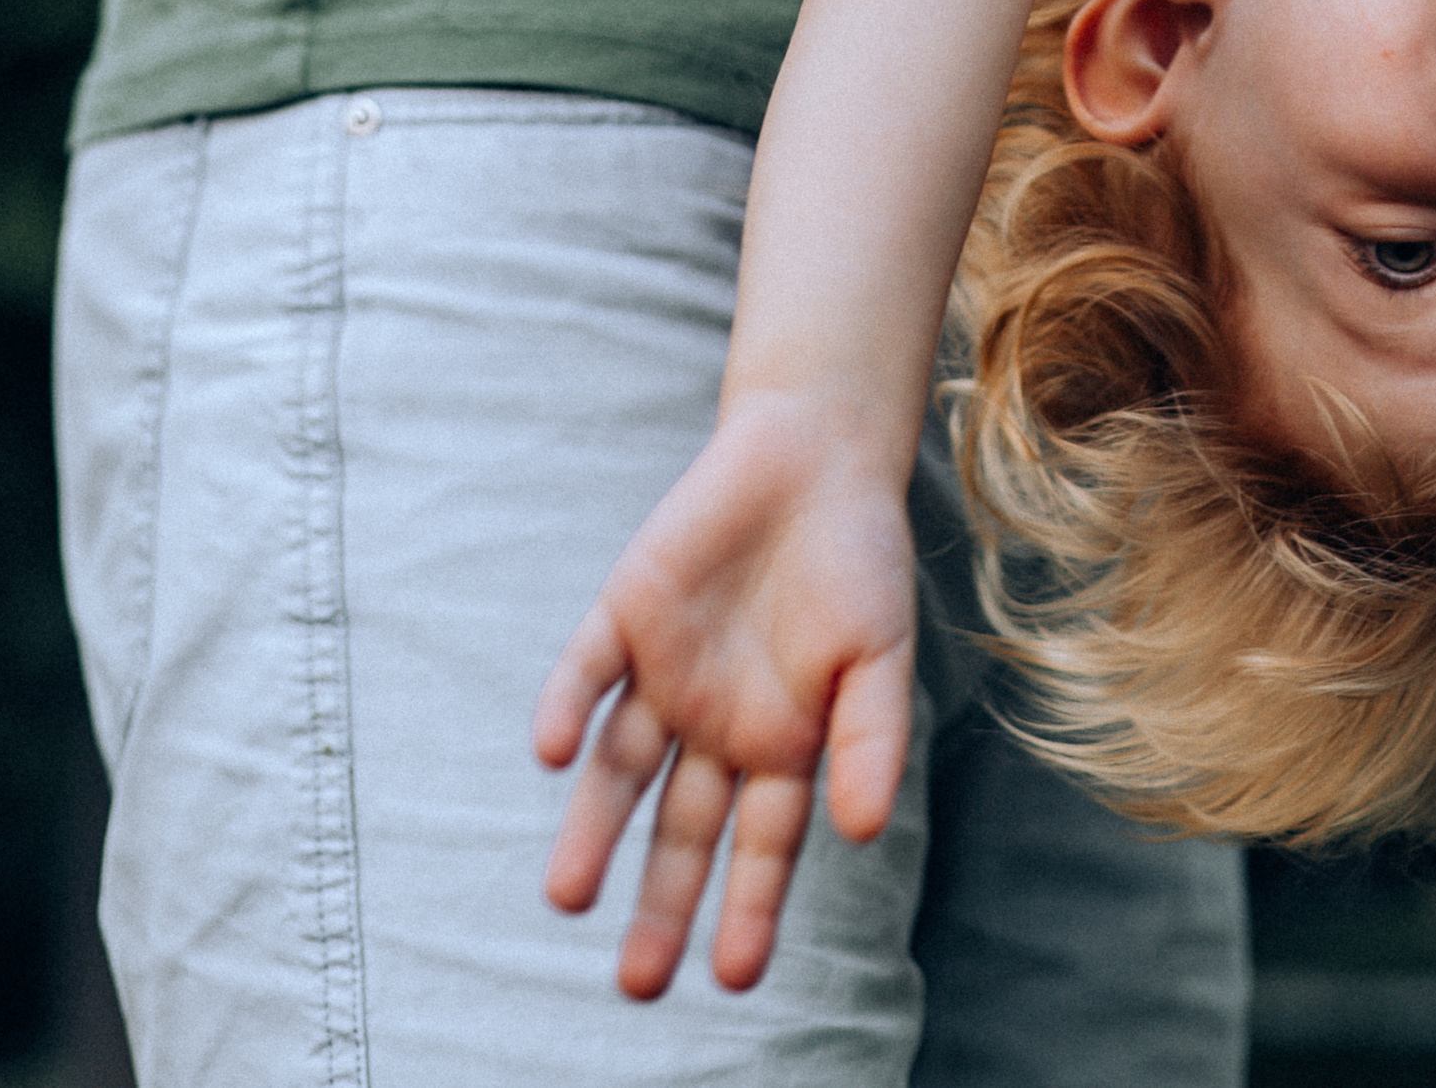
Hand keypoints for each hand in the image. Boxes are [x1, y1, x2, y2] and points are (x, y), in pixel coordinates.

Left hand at [534, 395, 918, 999]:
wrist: (817, 452)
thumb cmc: (861, 560)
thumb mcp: (879, 653)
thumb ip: (872, 739)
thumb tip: (864, 833)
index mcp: (781, 745)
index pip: (759, 847)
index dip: (747, 909)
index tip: (732, 978)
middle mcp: (714, 725)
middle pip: (680, 830)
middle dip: (661, 905)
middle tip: (637, 983)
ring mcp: (665, 674)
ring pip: (619, 770)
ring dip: (591, 829)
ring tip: (568, 896)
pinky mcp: (625, 614)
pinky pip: (589, 670)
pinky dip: (568, 708)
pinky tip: (556, 754)